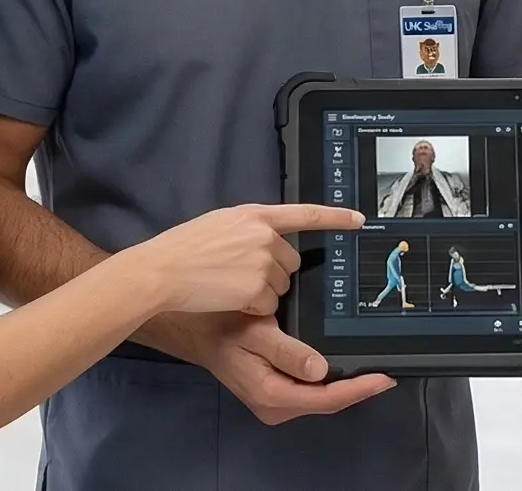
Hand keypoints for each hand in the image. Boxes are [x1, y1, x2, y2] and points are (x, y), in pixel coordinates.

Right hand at [128, 203, 360, 317]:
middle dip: (272, 273)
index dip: (335, 217)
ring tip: (228, 285)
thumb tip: (267, 241)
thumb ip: (248, 229)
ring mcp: (263, 261)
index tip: (359, 219)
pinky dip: (252, 308)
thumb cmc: (181, 250)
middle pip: (290, 262)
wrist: (162, 270)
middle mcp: (264, 235)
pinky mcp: (258, 288)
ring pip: (280, 287)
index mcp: (254, 215)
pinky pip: (267, 306)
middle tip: (238, 275)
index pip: (304, 213)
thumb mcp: (218, 225)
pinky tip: (228, 299)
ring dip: (261, 292)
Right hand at [145, 310, 395, 425]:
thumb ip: (286, 352)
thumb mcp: (253, 333)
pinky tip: (346, 367)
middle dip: (358, 389)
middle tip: (388, 372)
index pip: (325, 398)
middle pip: (327, 402)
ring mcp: (275, 400)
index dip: (358, 389)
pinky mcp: (276, 390)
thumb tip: (321, 370)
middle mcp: (275, 405)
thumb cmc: (220, 326)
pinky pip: (311, 390)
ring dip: (347, 385)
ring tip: (375, 369)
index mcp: (271, 394)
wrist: (194, 329)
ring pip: (320, 397)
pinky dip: (331, 381)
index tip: (384, 378)